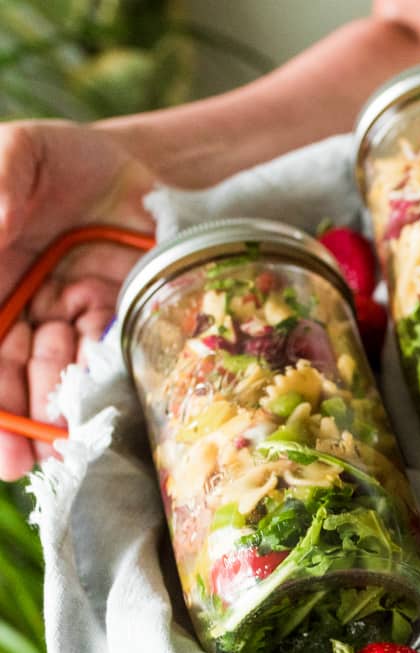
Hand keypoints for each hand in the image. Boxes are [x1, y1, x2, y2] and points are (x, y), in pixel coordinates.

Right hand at [0, 121, 153, 480]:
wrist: (136, 161)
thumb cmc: (58, 156)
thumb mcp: (18, 154)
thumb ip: (0, 182)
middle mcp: (23, 303)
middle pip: (7, 365)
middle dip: (10, 415)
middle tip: (15, 462)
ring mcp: (71, 313)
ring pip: (55, 369)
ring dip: (52, 410)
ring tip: (57, 448)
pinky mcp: (120, 315)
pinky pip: (108, 353)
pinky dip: (101, 380)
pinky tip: (96, 411)